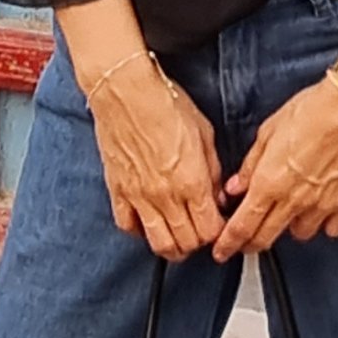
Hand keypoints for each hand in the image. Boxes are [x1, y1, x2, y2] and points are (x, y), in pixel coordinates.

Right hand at [87, 54, 224, 261]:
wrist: (126, 91)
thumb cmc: (166, 104)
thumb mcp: (204, 134)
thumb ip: (213, 170)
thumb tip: (218, 196)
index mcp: (192, 181)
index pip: (211, 230)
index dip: (219, 232)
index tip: (219, 224)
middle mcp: (165, 195)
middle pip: (187, 243)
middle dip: (198, 243)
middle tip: (200, 230)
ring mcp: (139, 196)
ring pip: (158, 244)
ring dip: (172, 246)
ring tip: (178, 236)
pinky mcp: (118, 191)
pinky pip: (128, 226)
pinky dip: (140, 230)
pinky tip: (149, 222)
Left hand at [213, 77, 337, 259]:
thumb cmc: (311, 109)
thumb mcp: (269, 130)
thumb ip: (251, 164)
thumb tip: (235, 186)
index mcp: (269, 181)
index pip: (242, 225)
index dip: (228, 243)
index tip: (221, 251)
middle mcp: (293, 199)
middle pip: (265, 238)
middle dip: (251, 244)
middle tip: (246, 241)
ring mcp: (322, 205)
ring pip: (299, 234)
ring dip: (289, 227)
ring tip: (289, 211)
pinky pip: (331, 228)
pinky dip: (324, 223)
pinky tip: (321, 209)